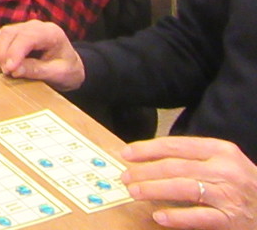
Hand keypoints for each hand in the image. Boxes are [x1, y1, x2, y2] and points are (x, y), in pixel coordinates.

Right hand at [0, 20, 84, 90]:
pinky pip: (2, 36)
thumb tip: (14, 70)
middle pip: (12, 33)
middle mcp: (37, 26)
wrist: (71, 66)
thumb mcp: (58, 74)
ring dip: (1, 51)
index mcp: (52, 33)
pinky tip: (7, 61)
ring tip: (7, 68)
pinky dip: (0, 48)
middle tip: (6, 72)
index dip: (15, 52)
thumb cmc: (68, 70)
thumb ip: (37, 71)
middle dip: (4, 53)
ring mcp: (26, 27)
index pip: (28, 37)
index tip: (9, 69)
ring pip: (4, 33)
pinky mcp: (17, 33)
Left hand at [120, 136, 256, 228]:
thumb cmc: (242, 184)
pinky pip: (199, 217)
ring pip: (184, 188)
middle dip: (145, 171)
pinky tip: (159, 216)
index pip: (176, 146)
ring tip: (134, 192)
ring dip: (154, 190)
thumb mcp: (224, 163)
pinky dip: (177, 217)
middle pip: (176, 167)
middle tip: (125, 177)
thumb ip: (193, 158)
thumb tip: (150, 159)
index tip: (127, 154)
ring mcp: (229, 195)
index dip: (148, 149)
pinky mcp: (231, 220)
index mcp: (221, 150)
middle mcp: (225, 170)